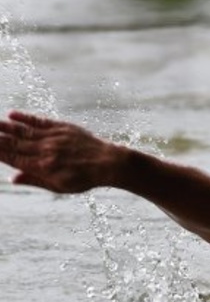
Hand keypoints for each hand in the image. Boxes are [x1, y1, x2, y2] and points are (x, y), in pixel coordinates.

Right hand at [0, 111, 120, 193]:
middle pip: (13, 142)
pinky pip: (40, 121)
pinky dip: (25, 118)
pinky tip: (12, 114)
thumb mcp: (58, 187)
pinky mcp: (62, 127)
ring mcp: (53, 137)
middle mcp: (45, 150)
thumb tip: (12, 178)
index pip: (13, 158)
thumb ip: (34, 180)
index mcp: (43, 167)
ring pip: (23, 130)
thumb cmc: (84, 179)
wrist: (108, 163)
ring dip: (4, 126)